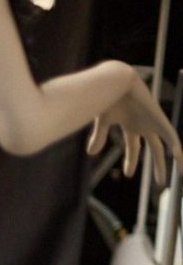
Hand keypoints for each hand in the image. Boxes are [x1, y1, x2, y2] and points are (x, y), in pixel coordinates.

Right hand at [88, 69, 182, 185]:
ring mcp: (153, 122)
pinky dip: (176, 147)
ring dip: (173, 159)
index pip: (134, 148)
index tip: (128, 175)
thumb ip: (99, 137)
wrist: (115, 82)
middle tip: (160, 182)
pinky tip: (179, 158)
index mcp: (131, 125)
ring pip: (167, 145)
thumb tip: (92, 154)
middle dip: (157, 165)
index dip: (131, 161)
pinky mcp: (158, 119)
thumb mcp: (102, 122)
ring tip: (180, 172)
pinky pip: (171, 135)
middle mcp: (145, 125)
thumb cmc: (106, 98)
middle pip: (155, 149)